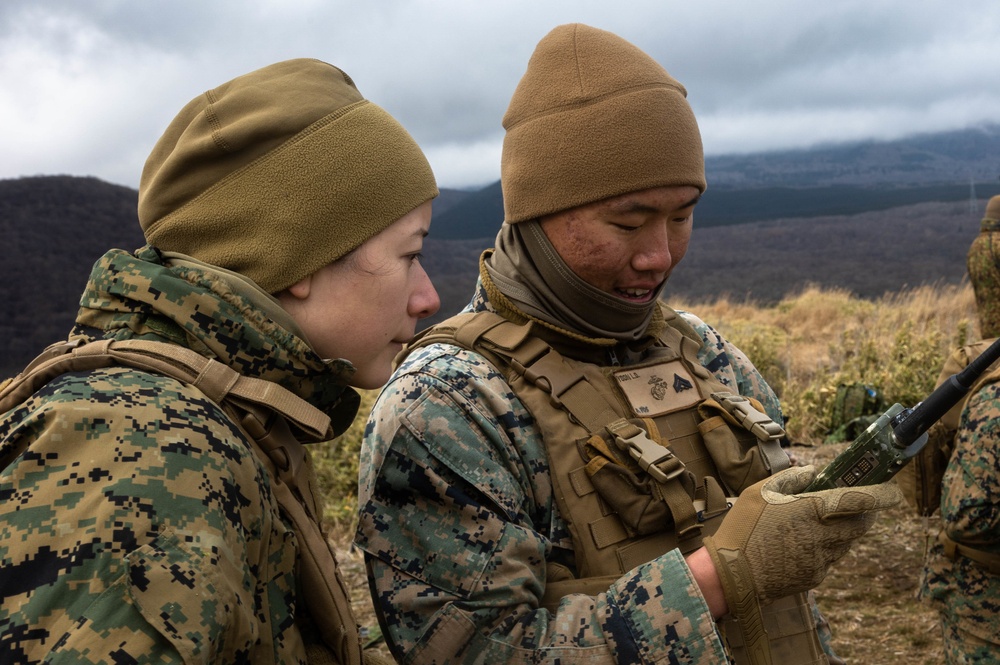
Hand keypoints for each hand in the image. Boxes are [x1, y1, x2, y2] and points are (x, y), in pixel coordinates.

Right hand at [703, 465, 900, 609]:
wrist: (730, 574)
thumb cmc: (742, 527)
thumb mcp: (759, 492)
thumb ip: (790, 479)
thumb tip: (812, 473)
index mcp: (811, 511)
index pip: (859, 502)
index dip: (880, 496)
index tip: (892, 491)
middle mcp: (822, 537)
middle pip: (859, 526)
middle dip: (865, 515)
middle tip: (860, 506)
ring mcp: (820, 560)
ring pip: (845, 544)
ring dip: (844, 532)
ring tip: (825, 524)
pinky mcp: (813, 577)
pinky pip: (829, 560)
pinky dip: (825, 549)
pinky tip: (804, 544)